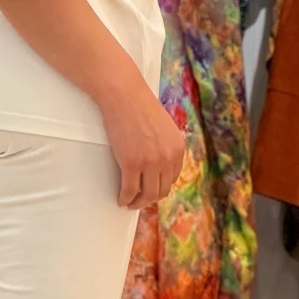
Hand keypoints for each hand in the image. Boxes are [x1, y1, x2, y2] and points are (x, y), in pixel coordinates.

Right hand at [99, 66, 185, 209]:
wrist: (124, 95)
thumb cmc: (139, 106)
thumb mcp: (164, 126)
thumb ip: (165, 144)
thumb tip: (158, 162)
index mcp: (178, 148)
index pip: (172, 178)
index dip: (160, 187)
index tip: (149, 190)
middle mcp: (168, 157)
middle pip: (161, 190)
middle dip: (149, 199)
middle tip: (138, 201)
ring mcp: (150, 162)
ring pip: (147, 194)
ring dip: (137, 202)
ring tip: (129, 202)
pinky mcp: (132, 164)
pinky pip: (129, 190)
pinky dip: (125, 198)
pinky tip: (120, 199)